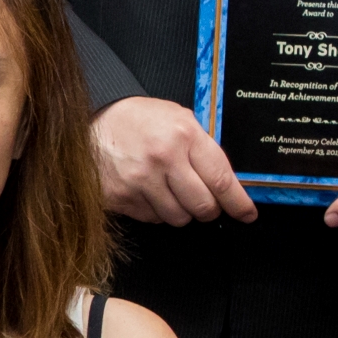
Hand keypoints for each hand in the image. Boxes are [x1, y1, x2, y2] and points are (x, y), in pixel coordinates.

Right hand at [90, 97, 256, 226]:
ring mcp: (139, 181)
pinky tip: (148, 191)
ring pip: (178, 218)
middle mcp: (163, 159)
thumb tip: (228, 182)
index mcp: (183, 136)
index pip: (221, 180)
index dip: (238, 203)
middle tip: (204, 202)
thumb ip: (203, 147)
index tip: (247, 214)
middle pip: (203, 206)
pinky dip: (156, 210)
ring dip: (181, 211)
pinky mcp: (121, 197)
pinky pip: (152, 218)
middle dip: (209, 209)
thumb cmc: (138, 121)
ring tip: (170, 191)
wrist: (91, 124)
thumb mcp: (178, 119)